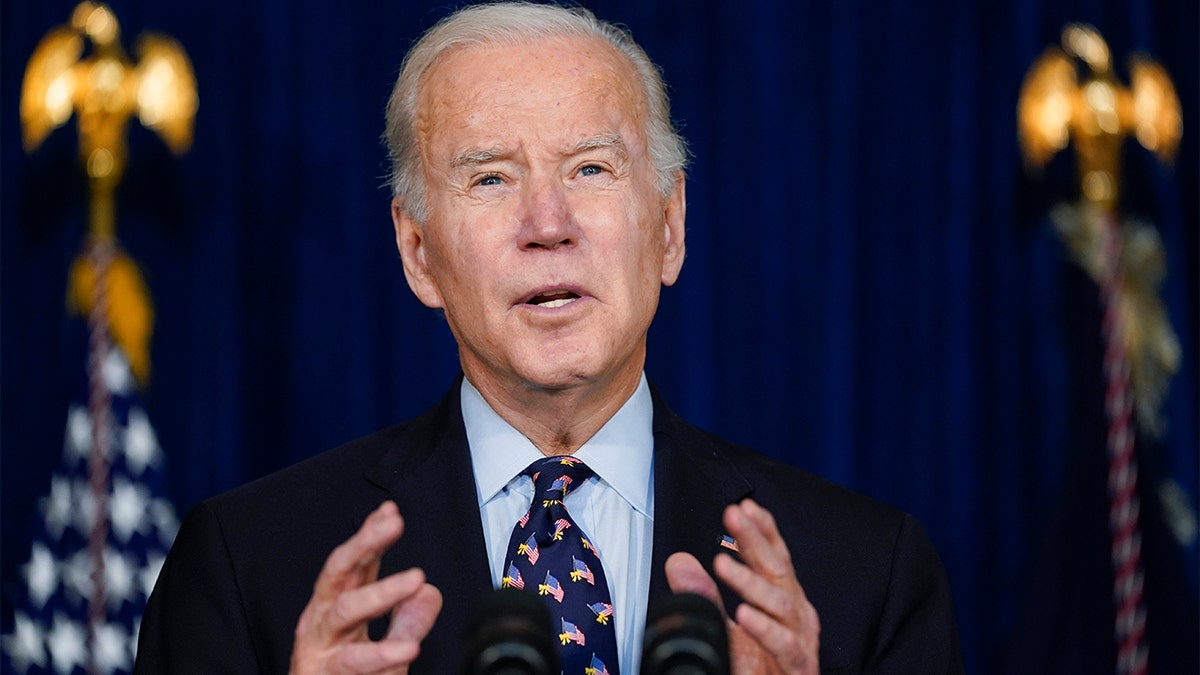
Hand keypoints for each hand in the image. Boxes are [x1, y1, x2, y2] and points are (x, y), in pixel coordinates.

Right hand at [290, 501, 443, 673]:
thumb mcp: (387, 647)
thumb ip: (405, 616)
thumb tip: (429, 589)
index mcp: (337, 606)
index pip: (355, 563)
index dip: (371, 534)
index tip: (391, 511)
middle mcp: (322, 620)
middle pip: (339, 571)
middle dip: (364, 543)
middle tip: (393, 524)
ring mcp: (318, 647)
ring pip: (344, 610)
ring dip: (381, 592)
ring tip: (416, 579)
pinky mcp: (320, 673)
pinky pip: (352, 662)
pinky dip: (382, 653)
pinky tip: (409, 647)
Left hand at [665, 499, 818, 673]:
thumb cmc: (759, 667)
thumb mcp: (723, 627)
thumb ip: (704, 595)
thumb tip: (679, 560)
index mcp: (782, 599)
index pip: (775, 556)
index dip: (762, 530)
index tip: (743, 506)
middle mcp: (796, 614)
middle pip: (777, 569)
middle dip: (754, 539)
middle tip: (732, 514)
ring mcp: (801, 640)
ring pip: (780, 605)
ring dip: (749, 582)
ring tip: (721, 564)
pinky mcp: (799, 667)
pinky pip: (785, 646)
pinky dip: (765, 629)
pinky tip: (744, 614)